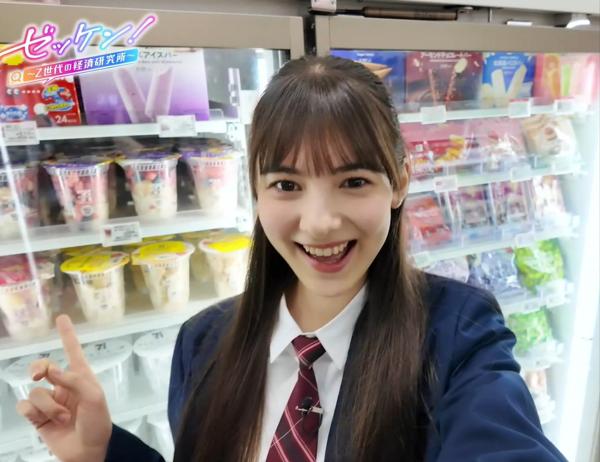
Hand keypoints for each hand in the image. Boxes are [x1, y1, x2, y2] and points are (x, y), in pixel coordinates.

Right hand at [16, 315, 111, 461]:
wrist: (89, 451)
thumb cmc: (97, 422)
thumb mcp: (93, 397)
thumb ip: (73, 380)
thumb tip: (51, 370)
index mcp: (81, 378)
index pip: (73, 352)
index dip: (67, 334)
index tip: (62, 318)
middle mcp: (64, 387)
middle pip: (42, 368)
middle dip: (38, 368)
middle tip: (40, 375)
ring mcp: (50, 402)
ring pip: (35, 392)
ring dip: (48, 405)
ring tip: (63, 418)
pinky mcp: (38, 418)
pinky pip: (25, 407)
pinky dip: (34, 412)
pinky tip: (44, 420)